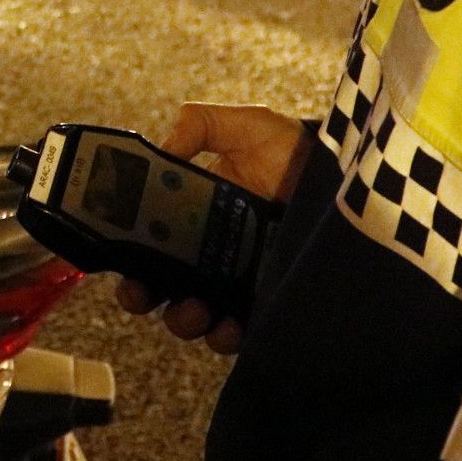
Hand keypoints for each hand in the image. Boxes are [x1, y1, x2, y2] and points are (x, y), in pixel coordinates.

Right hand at [112, 103, 310, 356]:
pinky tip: (230, 324)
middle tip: (144, 294)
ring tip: (195, 309)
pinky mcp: (266, 302)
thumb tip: (161, 148)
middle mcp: (209, 253)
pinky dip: (227, 335)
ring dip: (184, 320)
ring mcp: (238, 282)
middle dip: (143, 297)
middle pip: (161, 288)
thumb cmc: (293, 150)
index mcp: (193, 216)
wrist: (342, 177)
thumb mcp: (245, 124)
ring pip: (195, 316)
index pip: (148, 244)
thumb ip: (200, 124)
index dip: (126, 259)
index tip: (119, 263)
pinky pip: (239, 332)